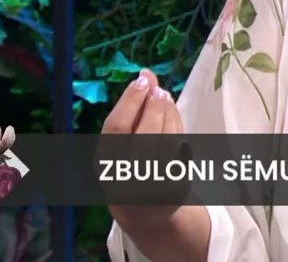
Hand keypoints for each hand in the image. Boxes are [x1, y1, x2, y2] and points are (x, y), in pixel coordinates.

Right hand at [101, 68, 188, 240]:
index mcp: (106, 166)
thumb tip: (146, 74)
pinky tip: (173, 116)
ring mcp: (153, 187)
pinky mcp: (175, 189)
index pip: (117, 128)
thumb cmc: (130, 168)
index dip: (131, 100)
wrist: (146, 213)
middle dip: (154, 106)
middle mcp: (126, 180)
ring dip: (169, 113)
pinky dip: (178, 129)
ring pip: (166, 141)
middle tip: (159, 90)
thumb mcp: (121, 144)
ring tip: (165, 98)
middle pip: (145, 134)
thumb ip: (131, 110)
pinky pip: (181, 151)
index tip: (142, 81)